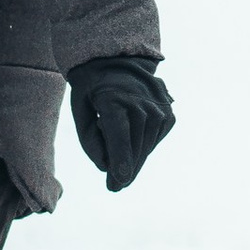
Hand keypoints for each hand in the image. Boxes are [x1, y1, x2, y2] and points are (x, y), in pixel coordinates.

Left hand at [67, 55, 175, 193]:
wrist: (118, 63)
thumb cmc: (92, 91)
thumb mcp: (81, 113)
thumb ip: (91, 142)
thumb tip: (108, 167)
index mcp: (112, 98)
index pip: (118, 133)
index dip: (119, 159)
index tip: (119, 181)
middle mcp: (140, 102)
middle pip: (133, 146)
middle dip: (124, 170)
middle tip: (114, 187)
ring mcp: (158, 107)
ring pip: (146, 147)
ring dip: (133, 160)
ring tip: (119, 160)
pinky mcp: (168, 114)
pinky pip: (154, 141)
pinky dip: (143, 147)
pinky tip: (133, 142)